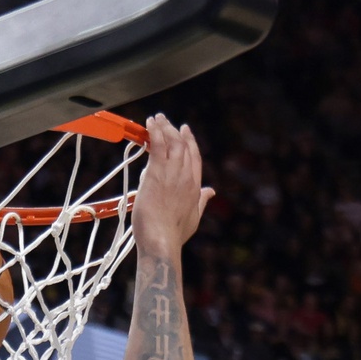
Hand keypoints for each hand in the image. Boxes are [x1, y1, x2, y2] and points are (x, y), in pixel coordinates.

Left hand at [131, 114, 211, 258]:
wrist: (162, 241)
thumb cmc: (174, 235)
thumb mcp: (193, 218)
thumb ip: (201, 202)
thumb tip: (211, 192)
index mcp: (195, 187)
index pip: (194, 158)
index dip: (190, 142)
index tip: (185, 131)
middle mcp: (186, 177)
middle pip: (183, 146)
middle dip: (174, 131)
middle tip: (166, 120)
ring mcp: (173, 173)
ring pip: (171, 142)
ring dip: (163, 127)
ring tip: (156, 118)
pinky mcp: (157, 173)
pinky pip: (157, 145)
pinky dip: (155, 132)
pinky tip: (150, 124)